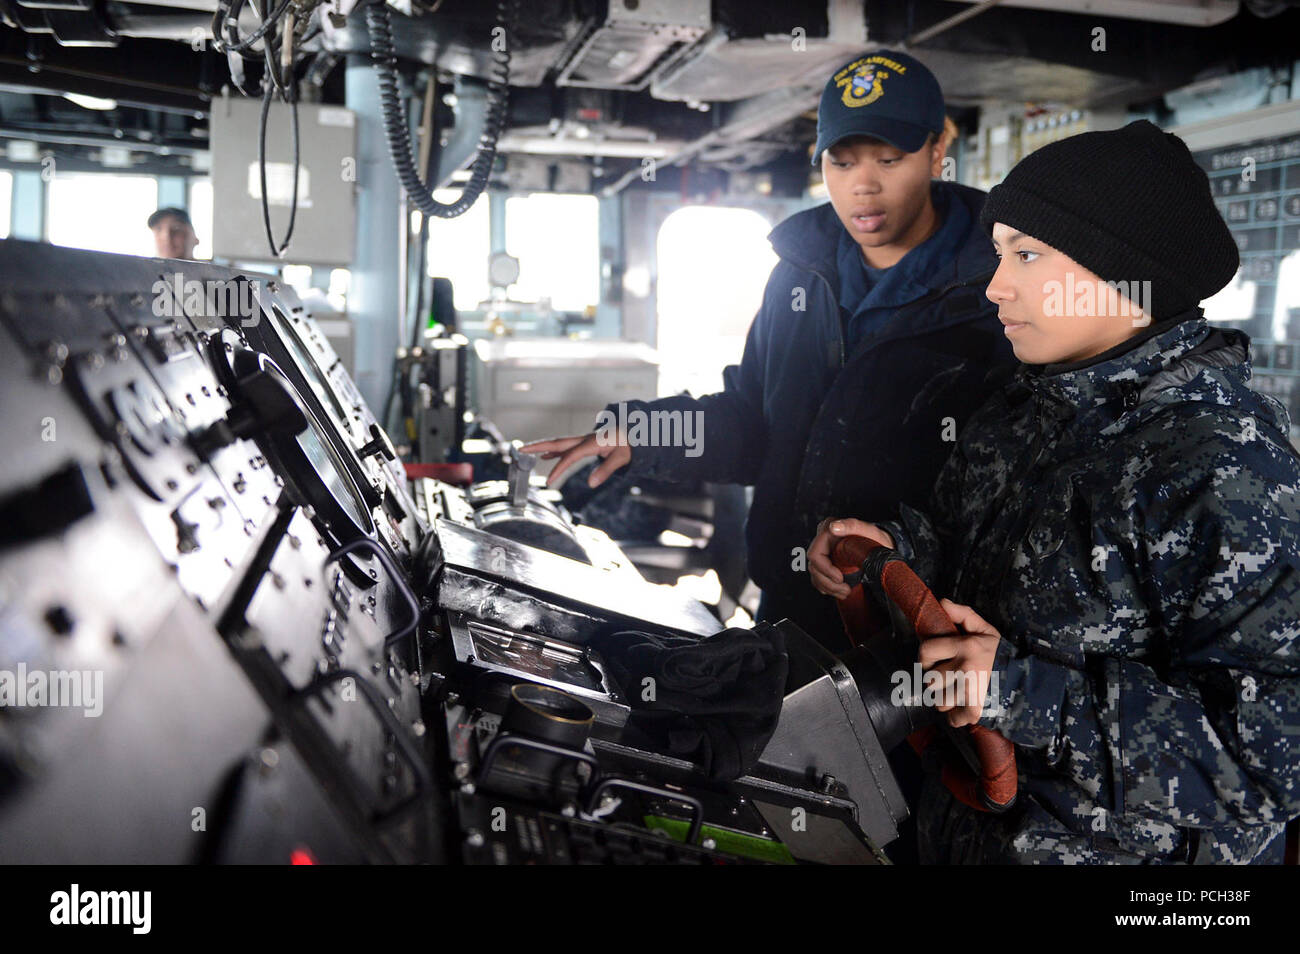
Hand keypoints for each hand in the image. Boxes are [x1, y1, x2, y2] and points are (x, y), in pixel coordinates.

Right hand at [520, 432, 631, 488]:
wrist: (636, 433)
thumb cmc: (629, 445)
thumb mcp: (621, 458)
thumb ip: (606, 470)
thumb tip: (591, 484)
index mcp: (591, 443)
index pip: (570, 457)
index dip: (558, 469)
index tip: (549, 481)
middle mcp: (584, 440)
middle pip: (557, 442)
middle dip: (538, 446)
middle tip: (521, 450)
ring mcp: (584, 440)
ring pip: (559, 443)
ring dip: (543, 447)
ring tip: (527, 451)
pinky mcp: (585, 443)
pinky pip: (565, 447)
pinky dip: (554, 451)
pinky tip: (546, 455)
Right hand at [808, 517, 895, 599]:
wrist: (880, 546)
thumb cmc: (874, 538)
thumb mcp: (867, 530)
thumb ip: (851, 525)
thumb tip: (833, 527)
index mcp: (826, 530)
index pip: (815, 554)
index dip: (825, 569)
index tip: (840, 578)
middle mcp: (821, 541)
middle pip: (814, 567)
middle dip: (828, 583)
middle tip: (846, 590)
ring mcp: (822, 553)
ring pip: (815, 575)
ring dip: (828, 588)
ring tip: (845, 592)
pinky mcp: (825, 563)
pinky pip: (819, 578)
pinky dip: (828, 588)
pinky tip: (839, 591)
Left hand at [919, 598, 1001, 727]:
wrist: (1028, 680)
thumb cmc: (1002, 655)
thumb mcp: (986, 630)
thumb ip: (963, 614)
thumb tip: (942, 603)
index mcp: (965, 646)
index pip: (926, 652)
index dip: (925, 658)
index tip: (932, 661)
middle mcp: (965, 668)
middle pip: (930, 680)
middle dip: (935, 681)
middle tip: (947, 678)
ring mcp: (970, 691)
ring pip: (938, 701)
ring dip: (945, 700)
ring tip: (957, 693)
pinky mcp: (976, 711)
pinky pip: (952, 718)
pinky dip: (956, 716)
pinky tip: (964, 707)